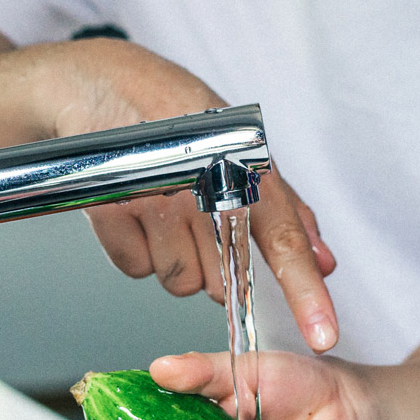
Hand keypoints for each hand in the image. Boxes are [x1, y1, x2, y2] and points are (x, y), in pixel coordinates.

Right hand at [50, 40, 338, 350]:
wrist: (96, 86)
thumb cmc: (172, 114)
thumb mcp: (238, 145)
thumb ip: (284, 207)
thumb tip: (324, 261)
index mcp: (242, 165)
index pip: (283, 239)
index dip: (307, 293)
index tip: (323, 334)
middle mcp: (202, 185)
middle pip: (224, 280)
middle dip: (215, 265)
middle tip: (195, 219)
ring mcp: (156, 200)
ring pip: (180, 281)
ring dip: (173, 260)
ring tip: (161, 210)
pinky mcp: (112, 211)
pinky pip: (136, 268)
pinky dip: (135, 250)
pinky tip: (132, 212)